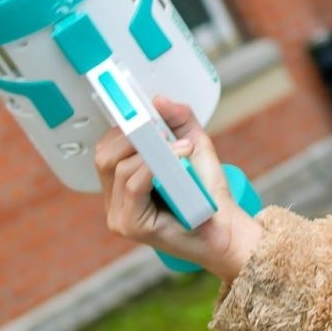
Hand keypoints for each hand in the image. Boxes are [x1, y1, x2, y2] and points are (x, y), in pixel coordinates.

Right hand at [94, 96, 262, 282]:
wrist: (226, 230)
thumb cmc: (208, 194)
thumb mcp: (195, 145)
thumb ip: (178, 120)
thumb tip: (158, 100)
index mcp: (122, 183)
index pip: (106, 148)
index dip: (120, 126)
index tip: (137, 106)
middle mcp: (114, 201)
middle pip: (104, 156)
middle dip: (132, 135)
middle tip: (161, 129)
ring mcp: (119, 216)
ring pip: (119, 168)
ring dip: (152, 149)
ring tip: (182, 146)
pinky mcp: (130, 226)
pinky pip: (132, 185)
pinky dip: (153, 166)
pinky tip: (178, 157)